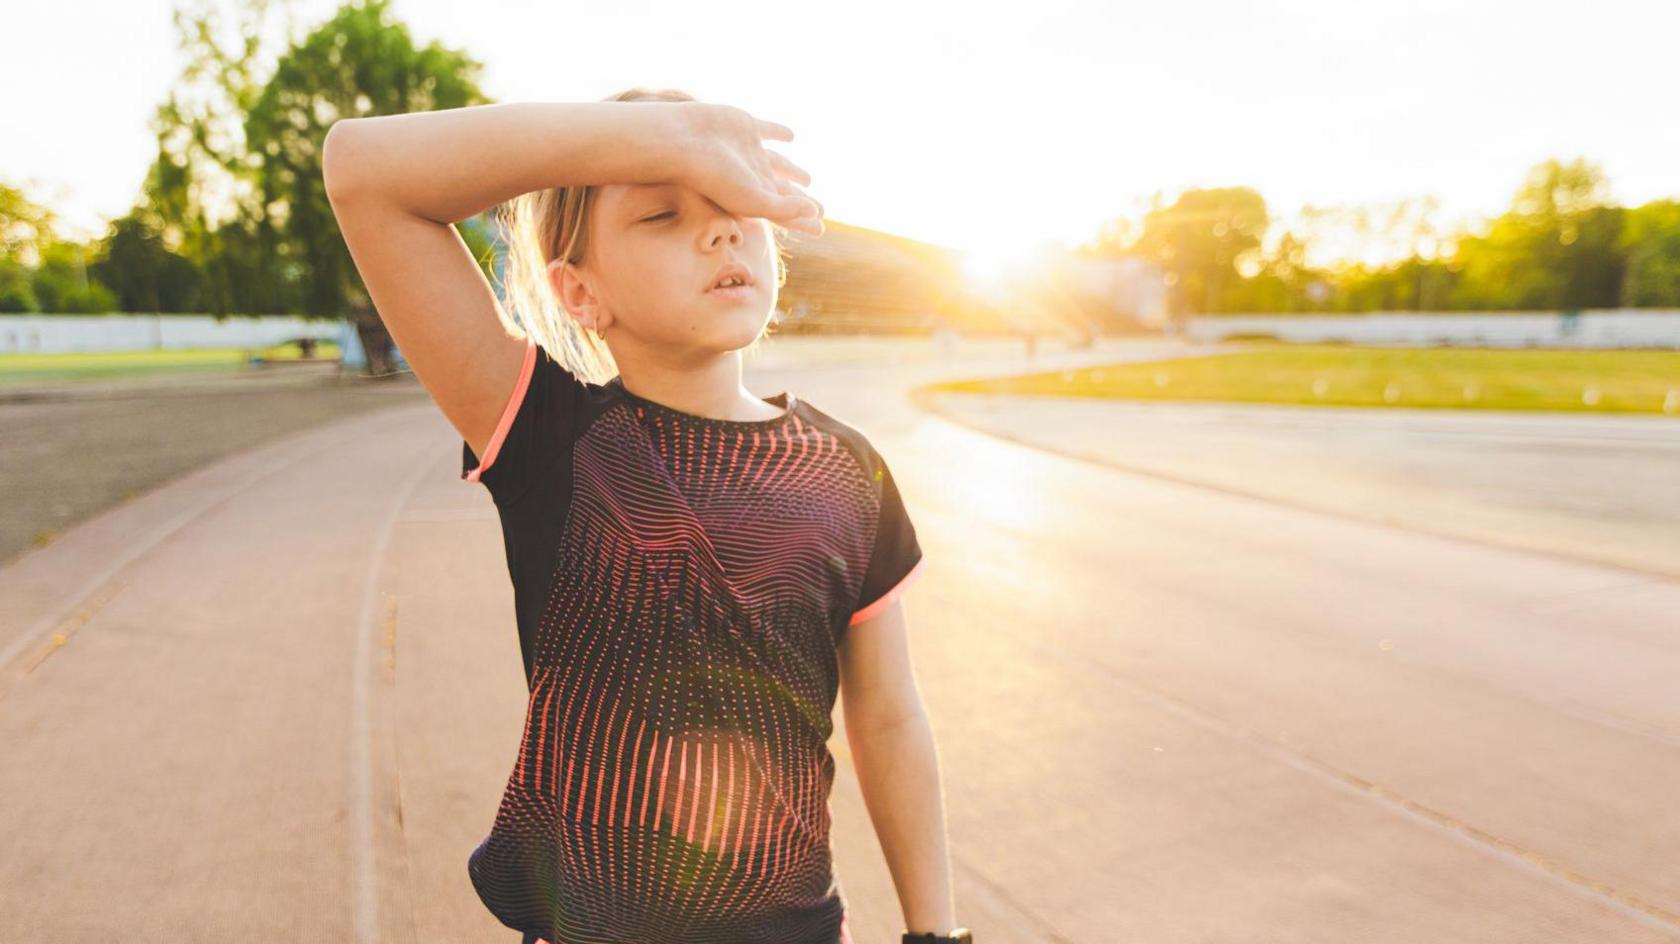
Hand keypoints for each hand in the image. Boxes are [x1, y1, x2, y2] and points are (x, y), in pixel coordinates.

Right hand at [666, 102, 824, 236]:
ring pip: (779, 163)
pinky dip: (780, 132)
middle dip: (801, 200)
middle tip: (819, 209)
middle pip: (784, 190)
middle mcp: (753, 175)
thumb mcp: (753, 200)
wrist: (684, 142)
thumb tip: (814, 213)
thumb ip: (784, 209)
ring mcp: (750, 151)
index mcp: (755, 195)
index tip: (820, 228)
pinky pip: (768, 130)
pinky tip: (791, 136)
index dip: (803, 221)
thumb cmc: (715, 177)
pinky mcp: (746, 127)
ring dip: (793, 171)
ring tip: (808, 180)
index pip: (786, 212)